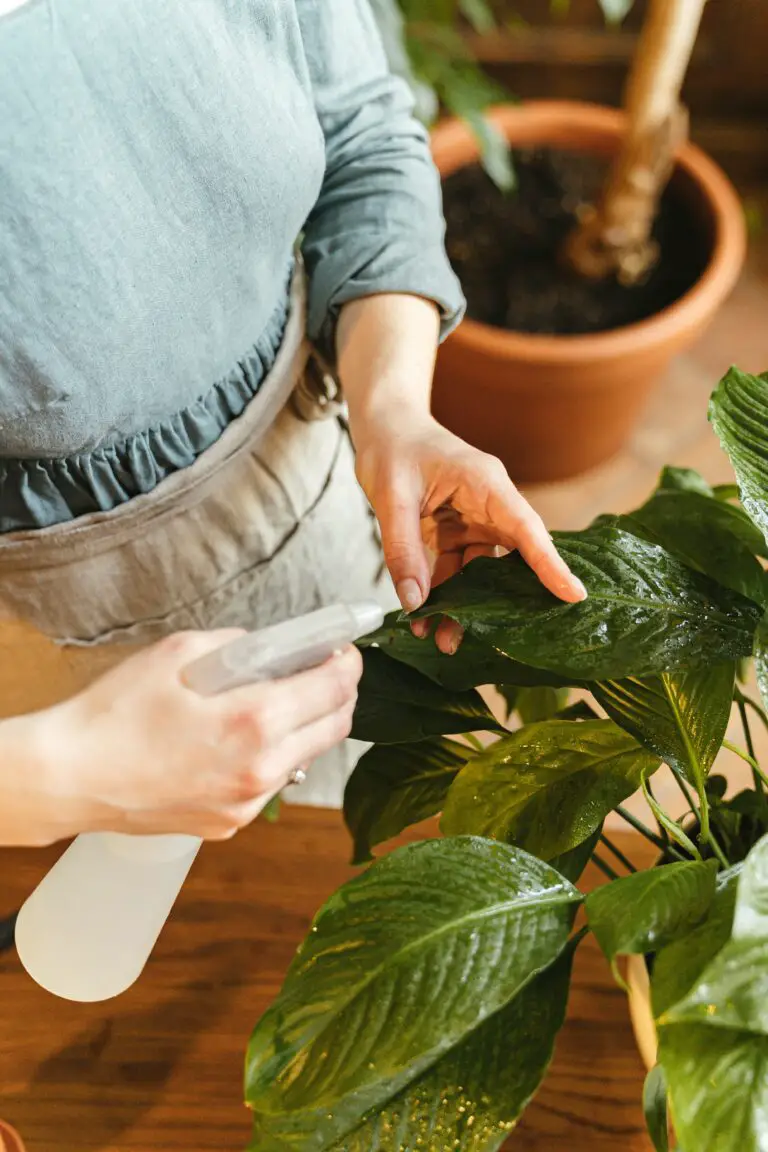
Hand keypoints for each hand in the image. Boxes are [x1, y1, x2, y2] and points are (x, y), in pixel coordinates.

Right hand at [0, 631, 360, 845]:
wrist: (70, 777)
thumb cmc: (115, 714)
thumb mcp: (178, 653)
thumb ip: (238, 646)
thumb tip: (272, 648)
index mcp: (252, 721)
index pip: (333, 688)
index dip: (348, 662)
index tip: (345, 649)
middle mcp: (260, 769)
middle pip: (335, 727)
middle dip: (341, 693)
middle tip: (327, 670)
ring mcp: (247, 803)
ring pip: (307, 757)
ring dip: (309, 726)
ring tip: (282, 700)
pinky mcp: (231, 824)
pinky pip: (273, 783)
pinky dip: (275, 755)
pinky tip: (245, 738)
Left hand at [354, 412, 586, 652]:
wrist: (383, 427)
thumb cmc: (393, 447)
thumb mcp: (391, 497)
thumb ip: (403, 550)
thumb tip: (415, 602)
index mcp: (486, 484)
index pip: (527, 529)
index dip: (550, 564)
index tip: (574, 596)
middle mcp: (488, 504)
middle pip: (510, 559)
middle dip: (503, 603)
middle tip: (493, 639)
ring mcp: (473, 520)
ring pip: (479, 573)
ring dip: (463, 606)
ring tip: (440, 639)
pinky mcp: (455, 531)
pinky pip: (456, 569)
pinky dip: (442, 593)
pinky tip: (424, 616)